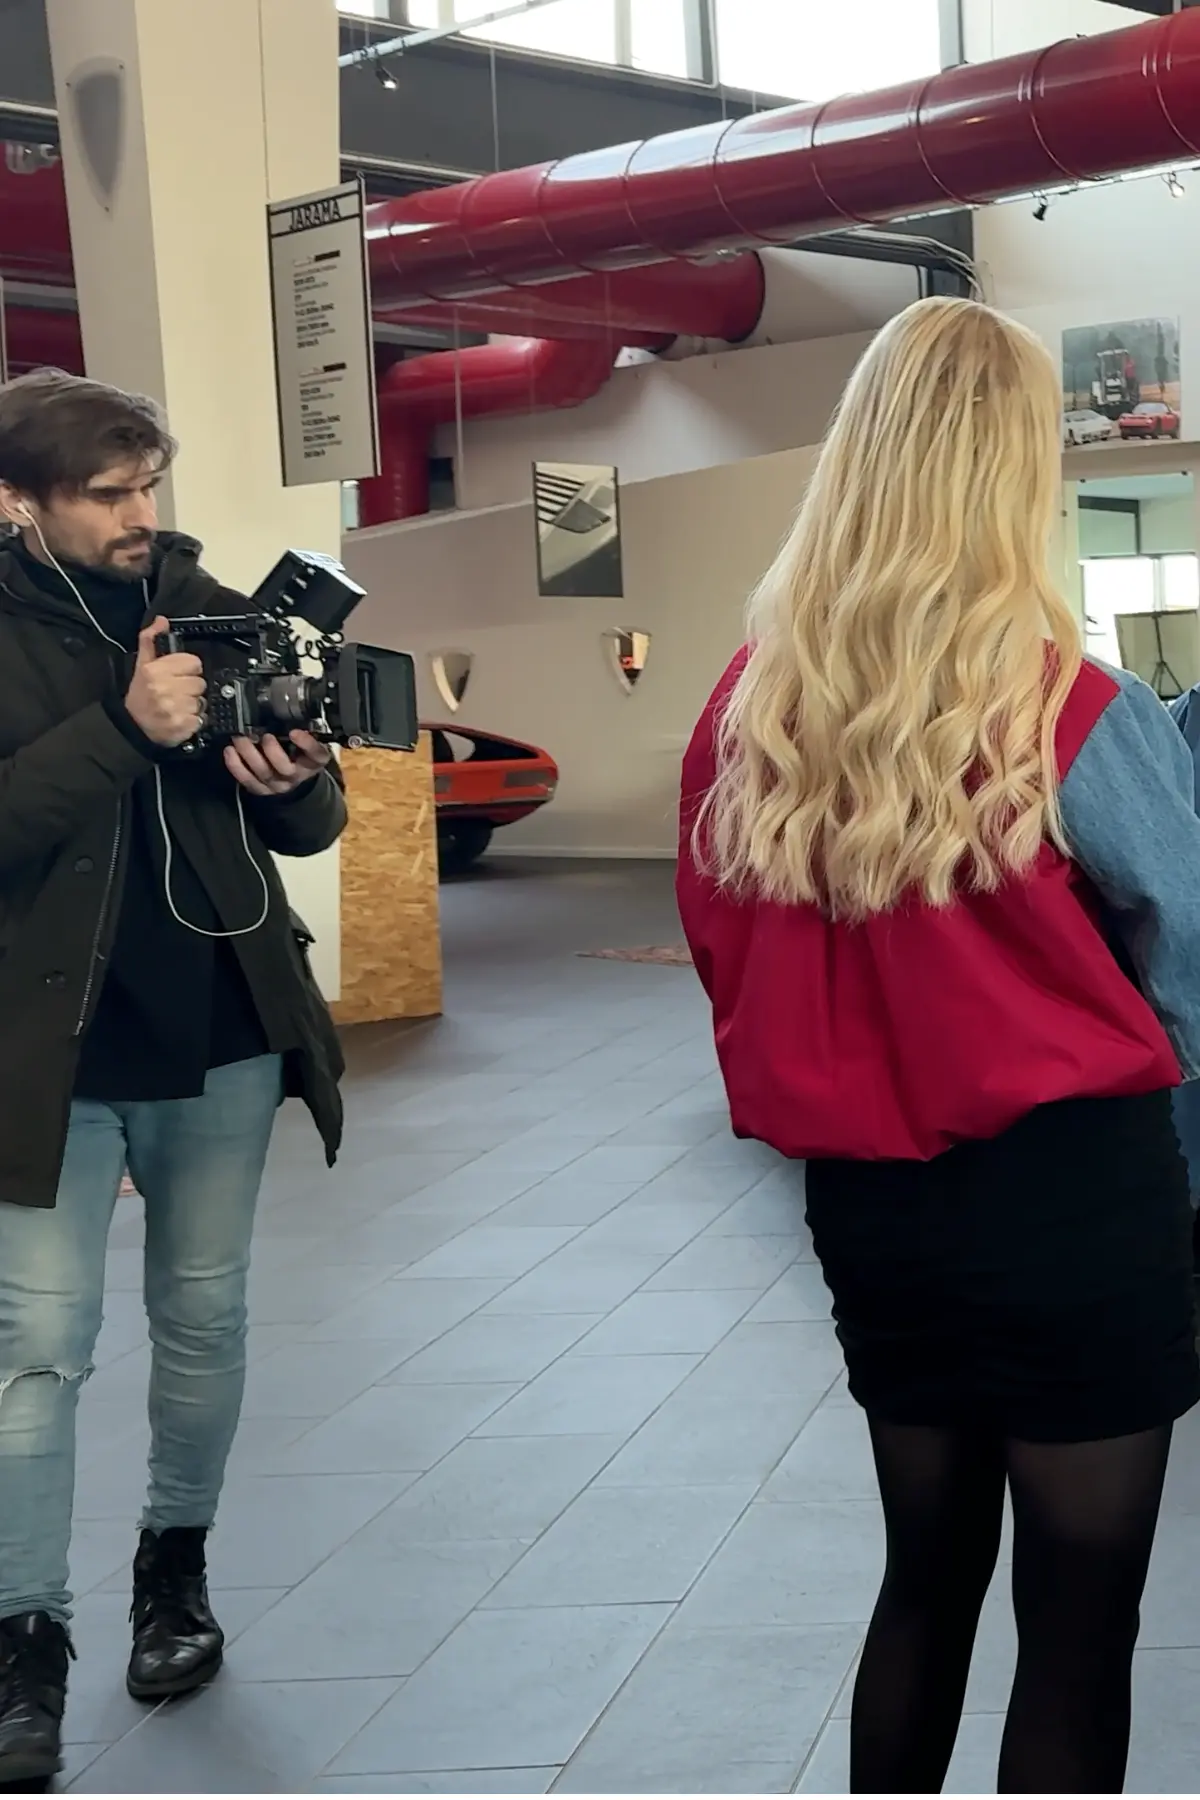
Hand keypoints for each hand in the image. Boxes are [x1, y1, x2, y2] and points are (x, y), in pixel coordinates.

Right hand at [125, 617, 205, 747]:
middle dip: (190, 687)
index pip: (193, 663)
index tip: (179, 674)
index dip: (188, 668)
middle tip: (177, 691)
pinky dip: (194, 720)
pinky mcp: (182, 726)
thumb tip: (161, 621)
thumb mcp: (142, 664)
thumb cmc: (139, 696)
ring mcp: (174, 709)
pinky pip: (201, 719)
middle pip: (200, 682)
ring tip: (177, 705)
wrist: (132, 726)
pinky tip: (180, 717)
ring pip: (202, 701)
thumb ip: (151, 640)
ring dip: (192, 704)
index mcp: (155, 671)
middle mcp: (164, 689)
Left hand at [224, 731, 331, 797]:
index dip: (306, 744)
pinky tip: (230, 752)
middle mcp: (297, 775)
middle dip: (272, 752)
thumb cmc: (300, 751)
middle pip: (285, 768)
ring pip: (264, 774)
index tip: (295, 732)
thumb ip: (301, 727)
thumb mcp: (308, 739)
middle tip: (264, 736)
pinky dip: (236, 766)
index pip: (316, 754)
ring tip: (240, 739)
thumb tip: (283, 708)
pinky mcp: (262, 789)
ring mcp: (279, 784)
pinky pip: (248, 780)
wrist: (296, 775)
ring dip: (249, 755)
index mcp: (314, 760)